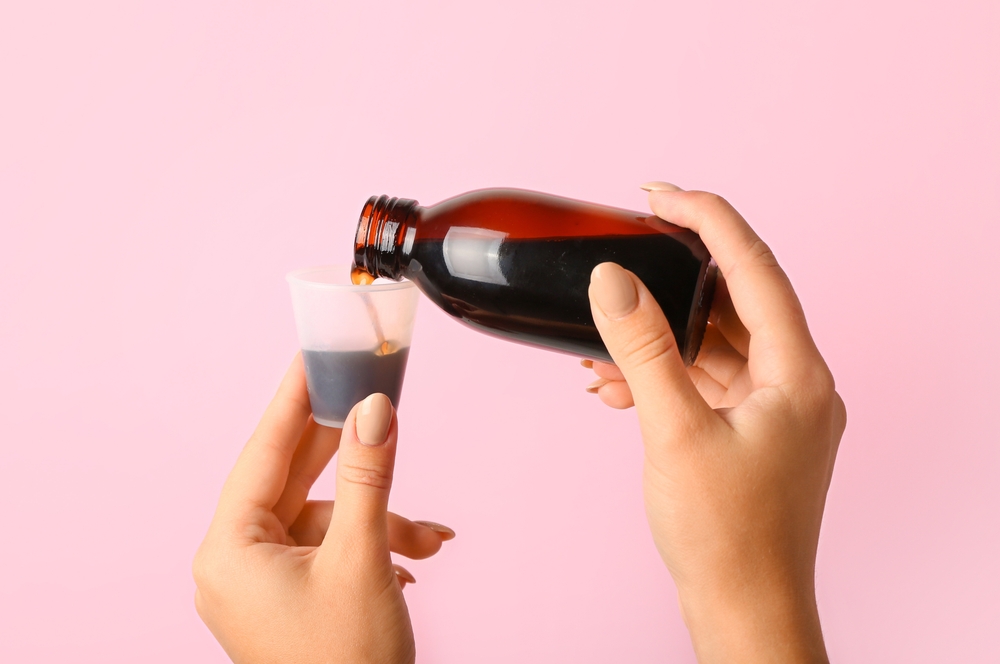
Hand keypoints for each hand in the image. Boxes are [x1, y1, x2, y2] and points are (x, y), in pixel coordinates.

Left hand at [193, 356, 454, 663]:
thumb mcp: (362, 558)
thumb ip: (366, 476)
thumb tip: (373, 409)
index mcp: (230, 551)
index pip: (264, 451)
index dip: (294, 399)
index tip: (312, 355)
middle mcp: (236, 564)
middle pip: (293, 481)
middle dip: (349, 457)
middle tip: (375, 404)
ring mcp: (262, 585)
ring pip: (323, 519)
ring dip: (379, 519)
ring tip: (427, 538)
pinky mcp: (289, 600)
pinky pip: (329, 549)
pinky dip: (371, 545)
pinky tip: (410, 559)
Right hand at [584, 184, 845, 662]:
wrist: (742, 609)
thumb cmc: (724, 533)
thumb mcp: (673, 431)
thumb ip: (643, 349)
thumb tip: (613, 279)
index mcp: (797, 371)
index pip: (754, 267)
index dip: (706, 219)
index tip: (659, 193)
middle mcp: (796, 383)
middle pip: (734, 301)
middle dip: (672, 277)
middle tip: (625, 249)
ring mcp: (776, 410)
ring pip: (714, 344)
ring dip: (657, 337)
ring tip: (599, 346)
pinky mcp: (753, 432)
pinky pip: (706, 382)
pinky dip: (664, 375)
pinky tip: (615, 387)